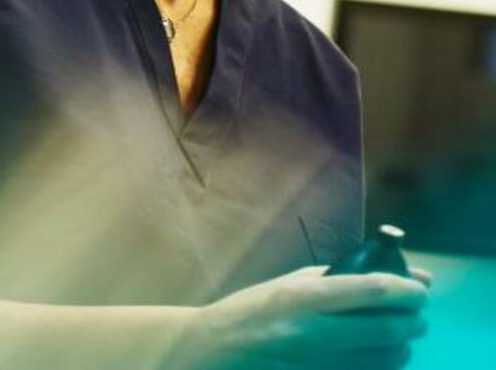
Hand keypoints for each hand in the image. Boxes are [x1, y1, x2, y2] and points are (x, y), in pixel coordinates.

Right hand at [188, 265, 429, 368]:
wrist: (218, 352)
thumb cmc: (252, 309)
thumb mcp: (288, 284)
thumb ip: (333, 280)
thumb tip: (385, 277)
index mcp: (304, 297)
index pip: (373, 291)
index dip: (407, 289)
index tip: (420, 287)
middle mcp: (316, 332)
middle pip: (390, 329)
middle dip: (414, 320)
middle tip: (417, 313)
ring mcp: (322, 365)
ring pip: (388, 360)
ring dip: (404, 345)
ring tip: (401, 334)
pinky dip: (385, 365)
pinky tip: (382, 356)